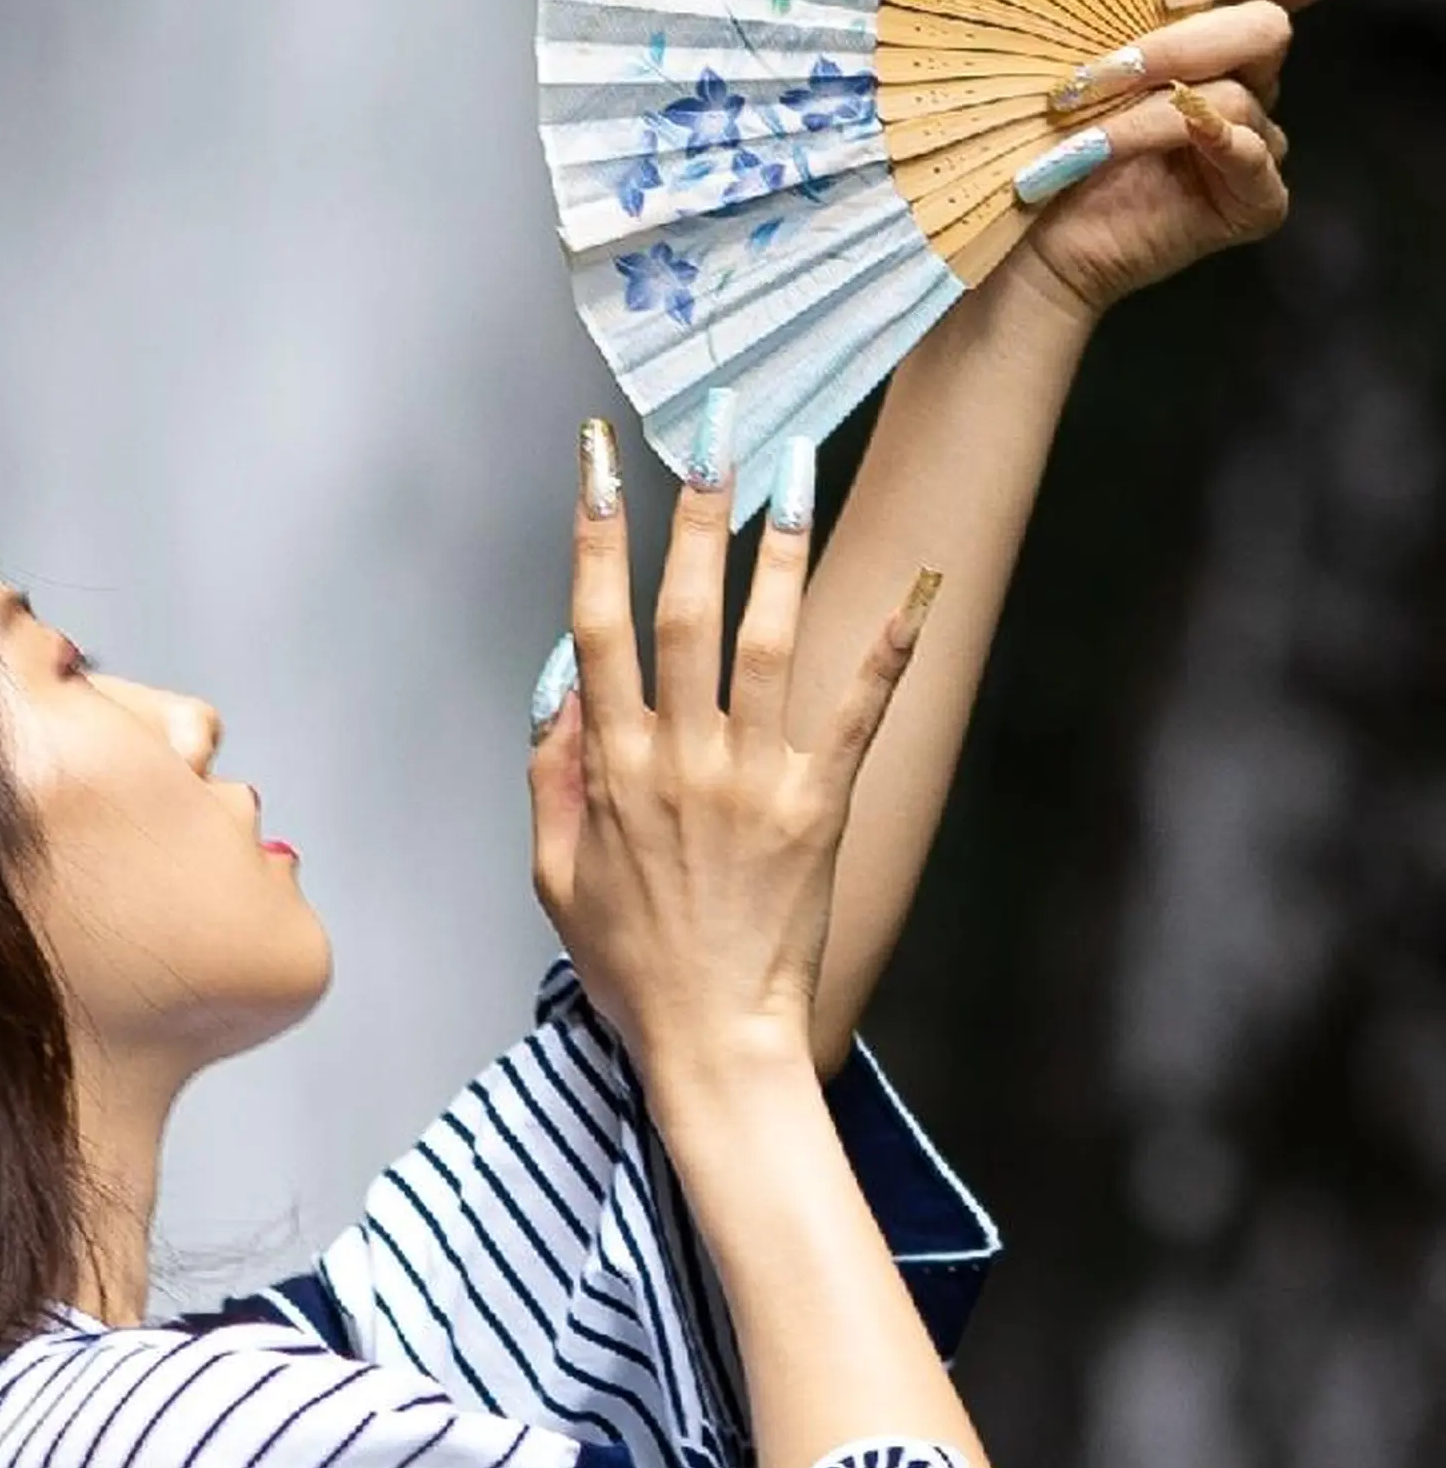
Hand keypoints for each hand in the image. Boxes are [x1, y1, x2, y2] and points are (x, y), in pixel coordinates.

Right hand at [527, 417, 935, 1082]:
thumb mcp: (552, 873)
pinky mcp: (821, 808)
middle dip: (695, 508)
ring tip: (795, 461)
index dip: (594, 533)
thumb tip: (558, 675)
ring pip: (768, 641)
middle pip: (686, 609)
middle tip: (710, 424)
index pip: (596, 622)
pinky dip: (886, 646)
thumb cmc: (630, 963)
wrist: (712, 1043)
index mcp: (613, 766)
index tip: (596, 459)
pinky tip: (915, 582)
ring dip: (781, 546)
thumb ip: (552, 770)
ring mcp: (754, 781)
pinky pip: (858, 714)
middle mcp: (681, 758)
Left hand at [1008, 0, 1350, 319]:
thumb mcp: (1082, 52)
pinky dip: (1218, 145)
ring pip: (1237, 96)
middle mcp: (1248, 78)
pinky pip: (1256, 160)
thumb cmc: (1049, 131)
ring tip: (1073, 125)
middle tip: (1095, 73)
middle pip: (1266, 28)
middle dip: (1176, 45)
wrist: (1033, 231)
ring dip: (1145, 111)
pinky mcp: (1253, 199)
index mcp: (1220, 27)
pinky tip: (1172, 139)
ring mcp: (1255, 140)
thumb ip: (1123, 5)